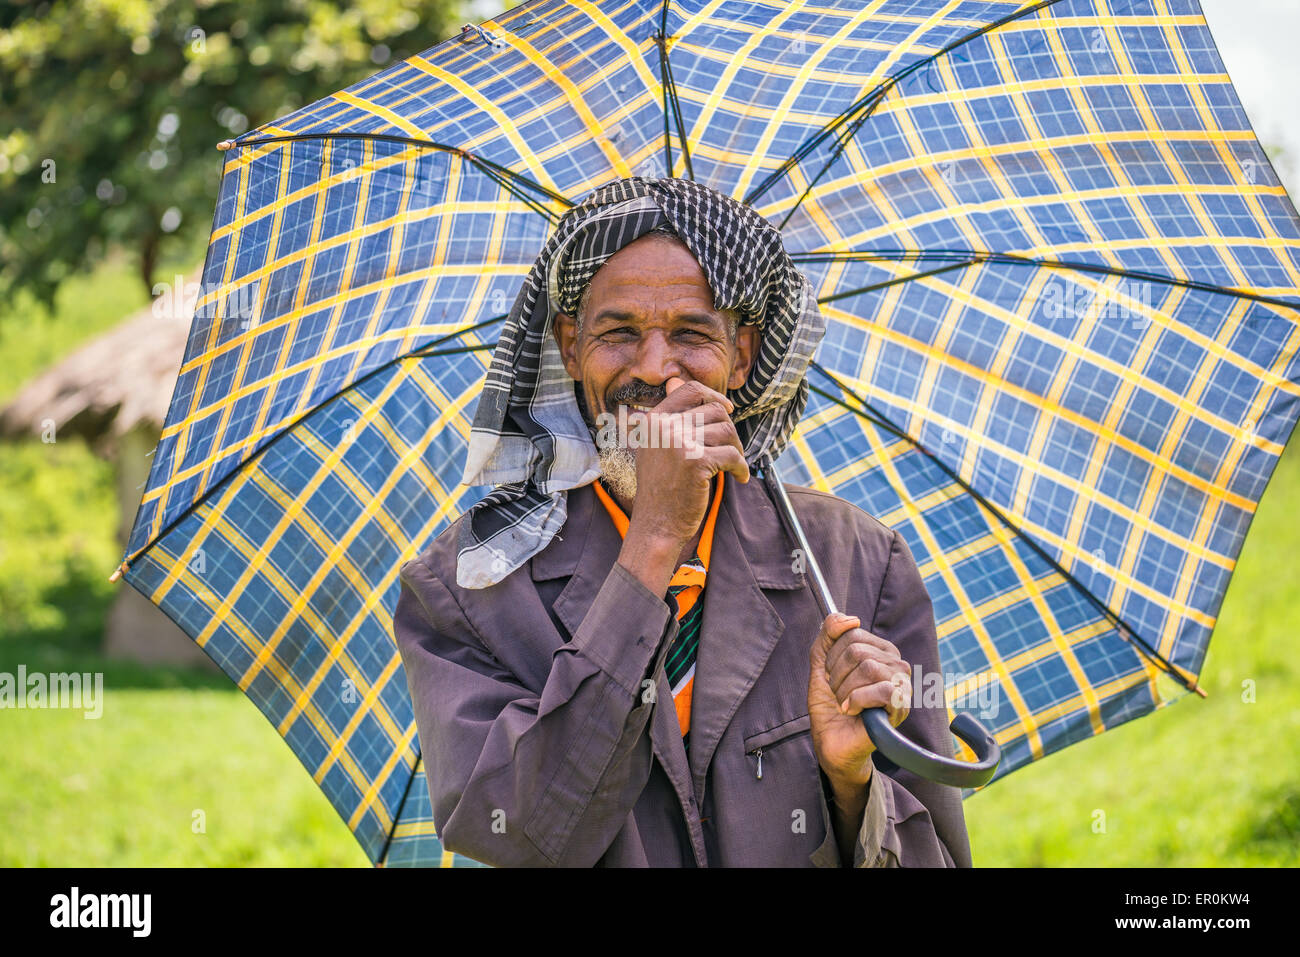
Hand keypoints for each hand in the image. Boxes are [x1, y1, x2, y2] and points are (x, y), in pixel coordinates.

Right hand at [624, 376, 749, 547]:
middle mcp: (663, 427)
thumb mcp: (656, 447)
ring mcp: (678, 443)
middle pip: (714, 410)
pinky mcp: (695, 462)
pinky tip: (739, 479)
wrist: (656, 525)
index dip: (713, 396)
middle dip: (730, 429)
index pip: (690, 390)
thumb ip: (670, 417)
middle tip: (732, 450)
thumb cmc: (661, 489)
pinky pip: (732, 455)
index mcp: (653, 420)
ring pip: (726, 430)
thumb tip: (676, 381)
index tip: (727, 410)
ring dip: (738, 449)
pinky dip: (741, 467)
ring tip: (734, 466)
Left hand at [808, 612, 911, 795]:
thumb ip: (829, 633)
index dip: (832, 656)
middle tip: (838, 692)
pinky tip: (853, 711)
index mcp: (881, 650)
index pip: (852, 634)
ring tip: (845, 703)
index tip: (832, 675)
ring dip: (845, 690)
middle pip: (858, 650)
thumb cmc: (830, 704)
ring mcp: (902, 685)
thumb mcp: (821, 662)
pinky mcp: (902, 706)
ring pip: (867, 668)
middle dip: (837, 675)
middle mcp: (896, 664)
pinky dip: (856, 701)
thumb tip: (850, 618)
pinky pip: (879, 690)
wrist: (831, 740)